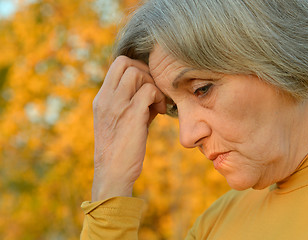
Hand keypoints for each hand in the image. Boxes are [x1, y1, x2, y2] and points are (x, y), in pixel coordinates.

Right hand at [91, 56, 165, 201]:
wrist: (113, 172)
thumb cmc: (120, 148)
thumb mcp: (120, 120)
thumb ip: (131, 102)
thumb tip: (152, 91)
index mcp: (102, 98)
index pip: (117, 64)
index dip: (137, 68)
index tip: (147, 85)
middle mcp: (106, 98)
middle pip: (125, 62)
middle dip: (145, 72)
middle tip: (154, 92)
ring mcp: (117, 105)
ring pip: (137, 72)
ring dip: (152, 84)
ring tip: (158, 104)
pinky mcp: (132, 115)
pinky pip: (149, 90)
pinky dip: (158, 97)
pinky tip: (160, 111)